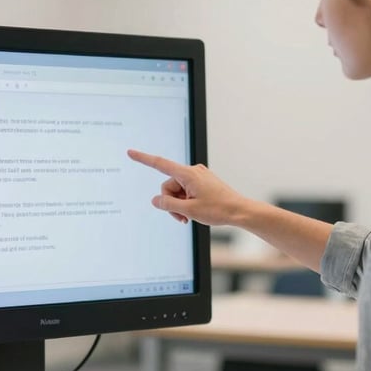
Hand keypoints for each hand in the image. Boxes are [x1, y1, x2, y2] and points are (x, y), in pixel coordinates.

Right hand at [127, 149, 248, 225]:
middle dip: (171, 203)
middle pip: (169, 186)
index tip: (130, 152)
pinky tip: (195, 212)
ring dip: (179, 205)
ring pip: (177, 191)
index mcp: (188, 174)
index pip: (160, 164)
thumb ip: (168, 205)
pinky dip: (186, 202)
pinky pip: (186, 191)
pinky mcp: (202, 183)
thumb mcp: (189, 210)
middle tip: (182, 218)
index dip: (144, 158)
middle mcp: (193, 172)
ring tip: (189, 217)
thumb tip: (155, 200)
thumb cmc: (218, 210)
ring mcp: (198, 177)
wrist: (240, 211)